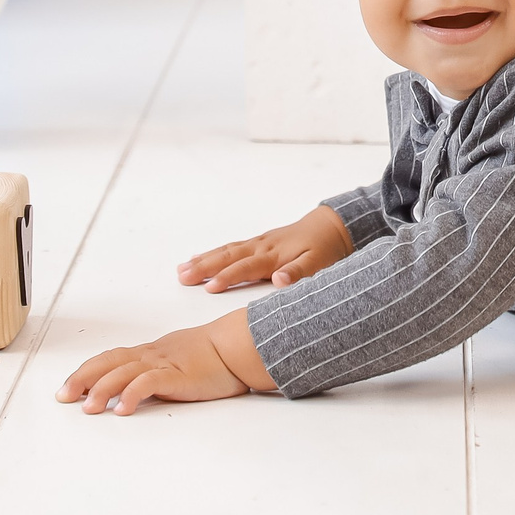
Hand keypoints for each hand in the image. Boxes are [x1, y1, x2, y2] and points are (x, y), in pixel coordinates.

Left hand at [55, 309, 274, 414]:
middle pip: (108, 363)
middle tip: (63, 397)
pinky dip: (132, 394)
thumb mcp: (177, 362)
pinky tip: (122, 409)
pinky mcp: (178, 375)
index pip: (109, 359)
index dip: (86, 372)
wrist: (238, 344)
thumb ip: (156, 374)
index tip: (67, 388)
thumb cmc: (213, 356)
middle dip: (82, 379)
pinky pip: (149, 383)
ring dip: (102, 389)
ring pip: (123, 372)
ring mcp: (163, 364)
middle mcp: (151, 356)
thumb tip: (135, 391)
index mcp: (149, 353)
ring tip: (88, 408)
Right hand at [178, 204, 352, 291]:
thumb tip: (278, 281)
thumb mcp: (319, 263)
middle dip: (204, 267)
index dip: (227, 278)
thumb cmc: (325, 249)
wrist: (333, 226)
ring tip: (181, 269)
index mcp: (274, 255)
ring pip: (225, 251)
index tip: (209, 288)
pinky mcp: (258, 242)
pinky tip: (198, 257)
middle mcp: (262, 247)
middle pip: (228, 257)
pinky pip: (230, 247)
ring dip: (203, 260)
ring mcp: (258, 243)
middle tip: (182, 277)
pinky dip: (212, 253)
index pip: (246, 268)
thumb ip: (298, 273)